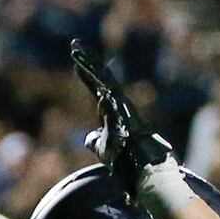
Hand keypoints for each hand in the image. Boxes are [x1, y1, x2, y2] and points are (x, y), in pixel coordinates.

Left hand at [71, 43, 173, 195]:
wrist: (145, 173)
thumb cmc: (127, 161)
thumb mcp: (105, 148)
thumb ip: (96, 140)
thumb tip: (88, 137)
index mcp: (114, 111)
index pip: (97, 88)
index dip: (86, 74)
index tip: (75, 59)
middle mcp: (121, 106)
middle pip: (101, 80)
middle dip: (88, 62)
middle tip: (74, 45)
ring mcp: (125, 112)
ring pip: (107, 87)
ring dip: (93, 72)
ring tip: (79, 56)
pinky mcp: (129, 123)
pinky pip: (115, 107)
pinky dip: (106, 99)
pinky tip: (95, 87)